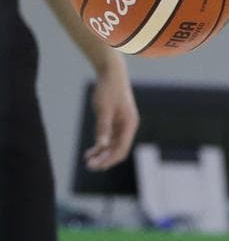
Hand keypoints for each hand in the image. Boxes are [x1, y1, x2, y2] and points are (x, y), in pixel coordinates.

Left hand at [85, 56, 138, 170]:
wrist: (111, 74)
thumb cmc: (108, 90)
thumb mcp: (103, 109)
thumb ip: (103, 128)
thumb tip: (102, 146)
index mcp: (129, 124)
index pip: (121, 149)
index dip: (109, 160)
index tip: (96, 166)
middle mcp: (128, 126)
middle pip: (119, 149)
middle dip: (105, 159)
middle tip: (89, 166)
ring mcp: (123, 125)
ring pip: (114, 146)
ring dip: (102, 154)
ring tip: (87, 160)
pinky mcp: (116, 122)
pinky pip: (110, 139)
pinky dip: (101, 146)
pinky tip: (90, 152)